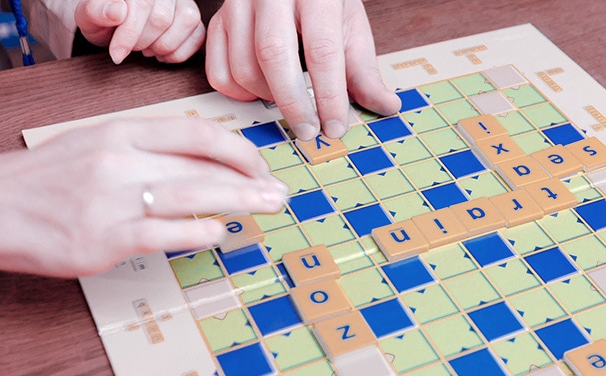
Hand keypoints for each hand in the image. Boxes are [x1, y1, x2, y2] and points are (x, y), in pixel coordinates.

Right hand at [0, 118, 286, 277]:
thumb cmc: (42, 178)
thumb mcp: (93, 145)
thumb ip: (143, 152)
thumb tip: (203, 167)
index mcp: (118, 133)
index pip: (195, 133)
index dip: (238, 149)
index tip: (260, 165)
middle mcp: (117, 161)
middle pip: (202, 167)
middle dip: (250, 181)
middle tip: (279, 193)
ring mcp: (109, 201)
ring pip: (190, 198)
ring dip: (237, 204)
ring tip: (265, 210)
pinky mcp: (101, 240)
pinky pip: (163, 234)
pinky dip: (197, 233)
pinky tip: (217, 234)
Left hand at [75, 0, 205, 63]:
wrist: (114, 23)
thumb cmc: (103, 18)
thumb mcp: (89, 16)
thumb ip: (96, 11)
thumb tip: (117, 10)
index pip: (141, 5)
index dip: (129, 34)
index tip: (117, 54)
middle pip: (162, 18)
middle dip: (142, 42)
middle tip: (131, 47)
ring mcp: (182, 1)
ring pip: (186, 23)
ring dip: (162, 46)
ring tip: (146, 48)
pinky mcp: (193, 18)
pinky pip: (198, 36)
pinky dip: (179, 53)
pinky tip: (161, 53)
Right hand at [205, 0, 401, 141]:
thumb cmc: (322, 2)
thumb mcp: (349, 26)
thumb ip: (364, 69)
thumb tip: (387, 106)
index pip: (321, 50)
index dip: (329, 96)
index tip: (336, 127)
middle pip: (273, 56)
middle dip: (293, 103)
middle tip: (310, 131)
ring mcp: (238, 5)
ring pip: (242, 66)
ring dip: (267, 97)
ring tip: (290, 102)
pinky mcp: (217, 21)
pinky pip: (219, 70)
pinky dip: (239, 93)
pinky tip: (262, 90)